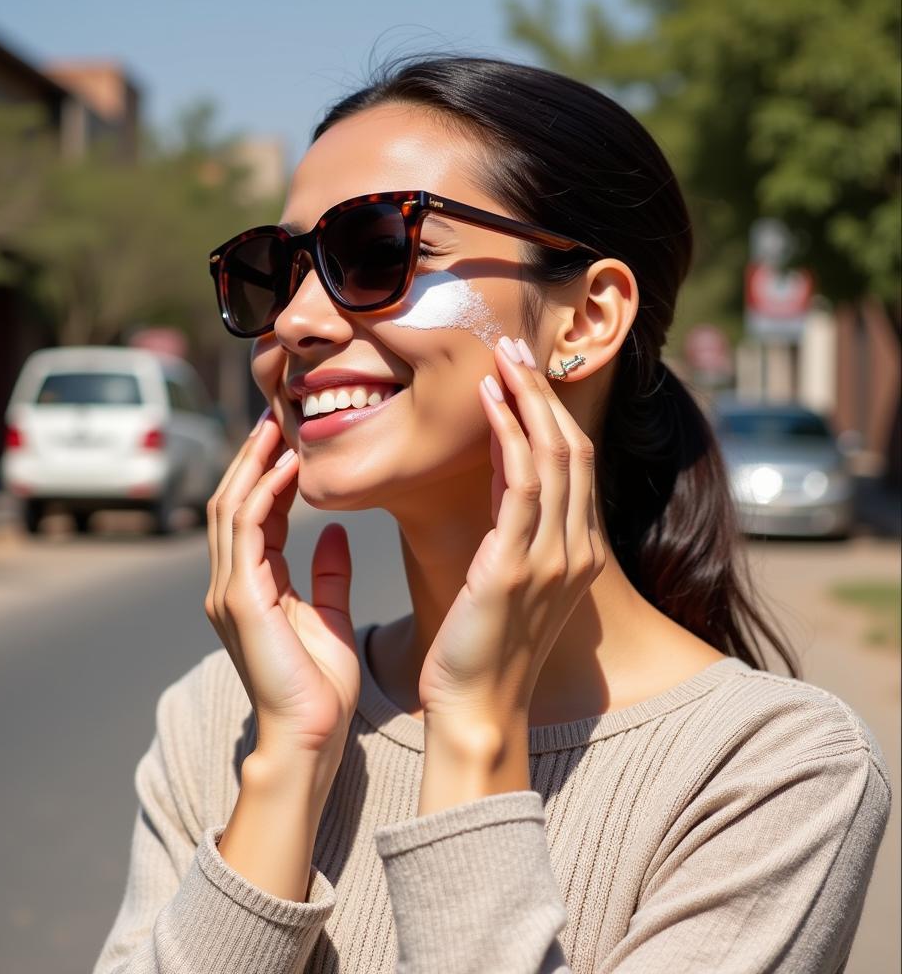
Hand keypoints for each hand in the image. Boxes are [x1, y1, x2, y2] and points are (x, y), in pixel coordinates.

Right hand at [203, 410, 359, 759]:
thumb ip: (327, 574)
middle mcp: (230, 585)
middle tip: (276, 414)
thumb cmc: (320, 686)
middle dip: (252, 456)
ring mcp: (229, 592)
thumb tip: (334, 531)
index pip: (253, 516)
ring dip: (254, 464)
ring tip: (278, 426)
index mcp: (251, 588)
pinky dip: (264, 494)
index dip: (268, 474)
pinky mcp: (239, 601)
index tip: (290, 438)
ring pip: (232, 508)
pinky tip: (288, 467)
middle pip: (233, 502)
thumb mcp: (329, 616)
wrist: (310, 737)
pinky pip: (246, 532)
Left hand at [417, 336, 605, 736]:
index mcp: (579, 553)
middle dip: (544, 393)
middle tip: (514, 347)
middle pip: (572, 449)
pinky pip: (522, 485)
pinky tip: (489, 403)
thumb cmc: (485, 646)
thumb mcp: (508, 577)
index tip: (523, 373)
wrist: (479, 708)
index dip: (551, 412)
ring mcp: (554, 559)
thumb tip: (501, 470)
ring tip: (502, 360)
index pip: (575, 464)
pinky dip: (508, 436)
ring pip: (553, 457)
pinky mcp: (517, 567)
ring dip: (528, 401)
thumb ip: (515, 526)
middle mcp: (577, 551)